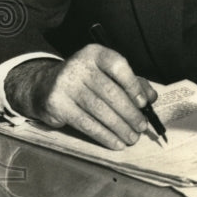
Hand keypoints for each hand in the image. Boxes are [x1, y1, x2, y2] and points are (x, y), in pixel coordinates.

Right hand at [3, 44, 156, 149]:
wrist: (44, 86)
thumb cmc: (86, 80)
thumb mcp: (107, 74)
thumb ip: (132, 82)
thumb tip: (152, 98)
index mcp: (94, 53)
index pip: (117, 65)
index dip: (132, 84)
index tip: (143, 103)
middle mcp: (78, 66)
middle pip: (110, 92)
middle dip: (130, 113)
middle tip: (141, 127)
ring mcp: (65, 85)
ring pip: (99, 110)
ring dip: (119, 127)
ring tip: (132, 137)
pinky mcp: (57, 105)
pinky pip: (86, 124)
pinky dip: (104, 136)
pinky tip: (115, 142)